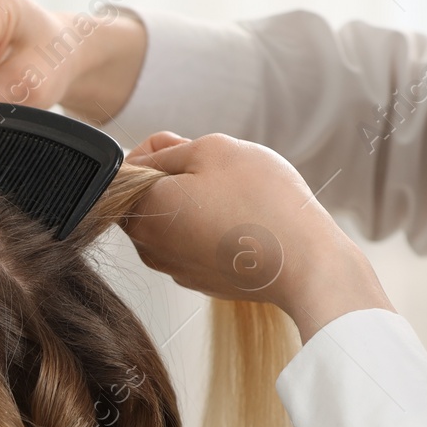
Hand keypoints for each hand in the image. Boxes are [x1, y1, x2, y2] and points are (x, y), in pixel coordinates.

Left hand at [122, 131, 393, 342]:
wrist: (303, 262)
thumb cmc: (260, 201)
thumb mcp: (212, 149)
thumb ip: (168, 149)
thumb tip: (146, 154)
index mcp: (140, 210)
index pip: (122, 174)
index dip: (153, 152)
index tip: (183, 146)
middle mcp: (147, 246)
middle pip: (146, 200)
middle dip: (175, 178)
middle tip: (216, 169)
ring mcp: (172, 268)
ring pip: (172, 223)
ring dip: (195, 204)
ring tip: (234, 196)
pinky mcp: (199, 280)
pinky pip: (195, 245)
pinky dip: (211, 230)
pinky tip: (242, 222)